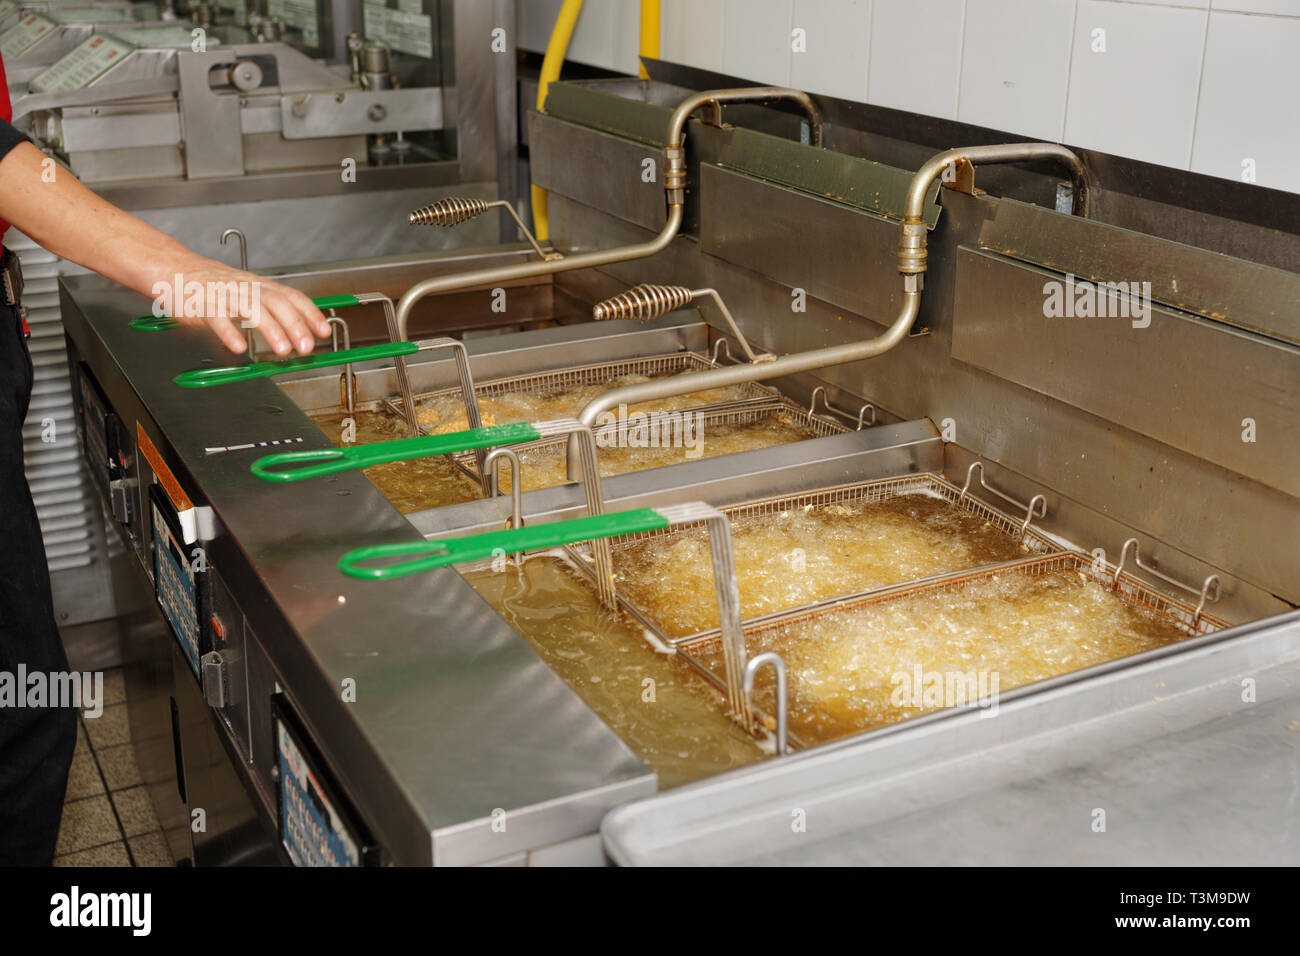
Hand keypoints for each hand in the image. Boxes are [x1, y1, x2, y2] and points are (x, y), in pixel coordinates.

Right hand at [162, 264, 331, 356]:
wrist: (175, 269)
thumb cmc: (214, 284)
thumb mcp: (249, 291)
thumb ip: (271, 308)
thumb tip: (300, 329)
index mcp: (259, 285)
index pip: (291, 296)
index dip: (309, 313)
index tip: (324, 330)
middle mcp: (245, 288)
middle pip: (275, 303)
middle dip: (294, 325)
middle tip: (307, 347)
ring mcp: (224, 296)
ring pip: (251, 309)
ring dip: (270, 330)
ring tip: (283, 350)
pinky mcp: (202, 306)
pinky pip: (217, 319)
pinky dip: (229, 333)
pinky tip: (239, 347)